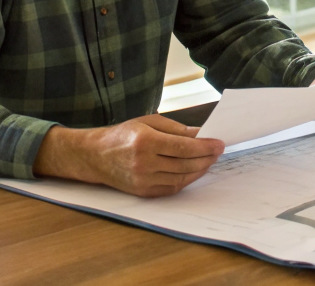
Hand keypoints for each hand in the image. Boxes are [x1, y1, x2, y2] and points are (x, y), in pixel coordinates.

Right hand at [33, 114, 223, 196]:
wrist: (95, 156)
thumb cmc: (123, 135)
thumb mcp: (148, 122)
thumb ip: (176, 129)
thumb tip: (200, 134)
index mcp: (146, 142)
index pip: (184, 147)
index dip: (205, 147)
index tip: (219, 143)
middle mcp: (144, 163)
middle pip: (185, 164)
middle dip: (206, 158)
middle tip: (218, 151)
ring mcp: (143, 180)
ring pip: (181, 178)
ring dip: (199, 170)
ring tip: (209, 160)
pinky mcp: (143, 192)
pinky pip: (171, 188)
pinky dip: (186, 180)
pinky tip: (194, 171)